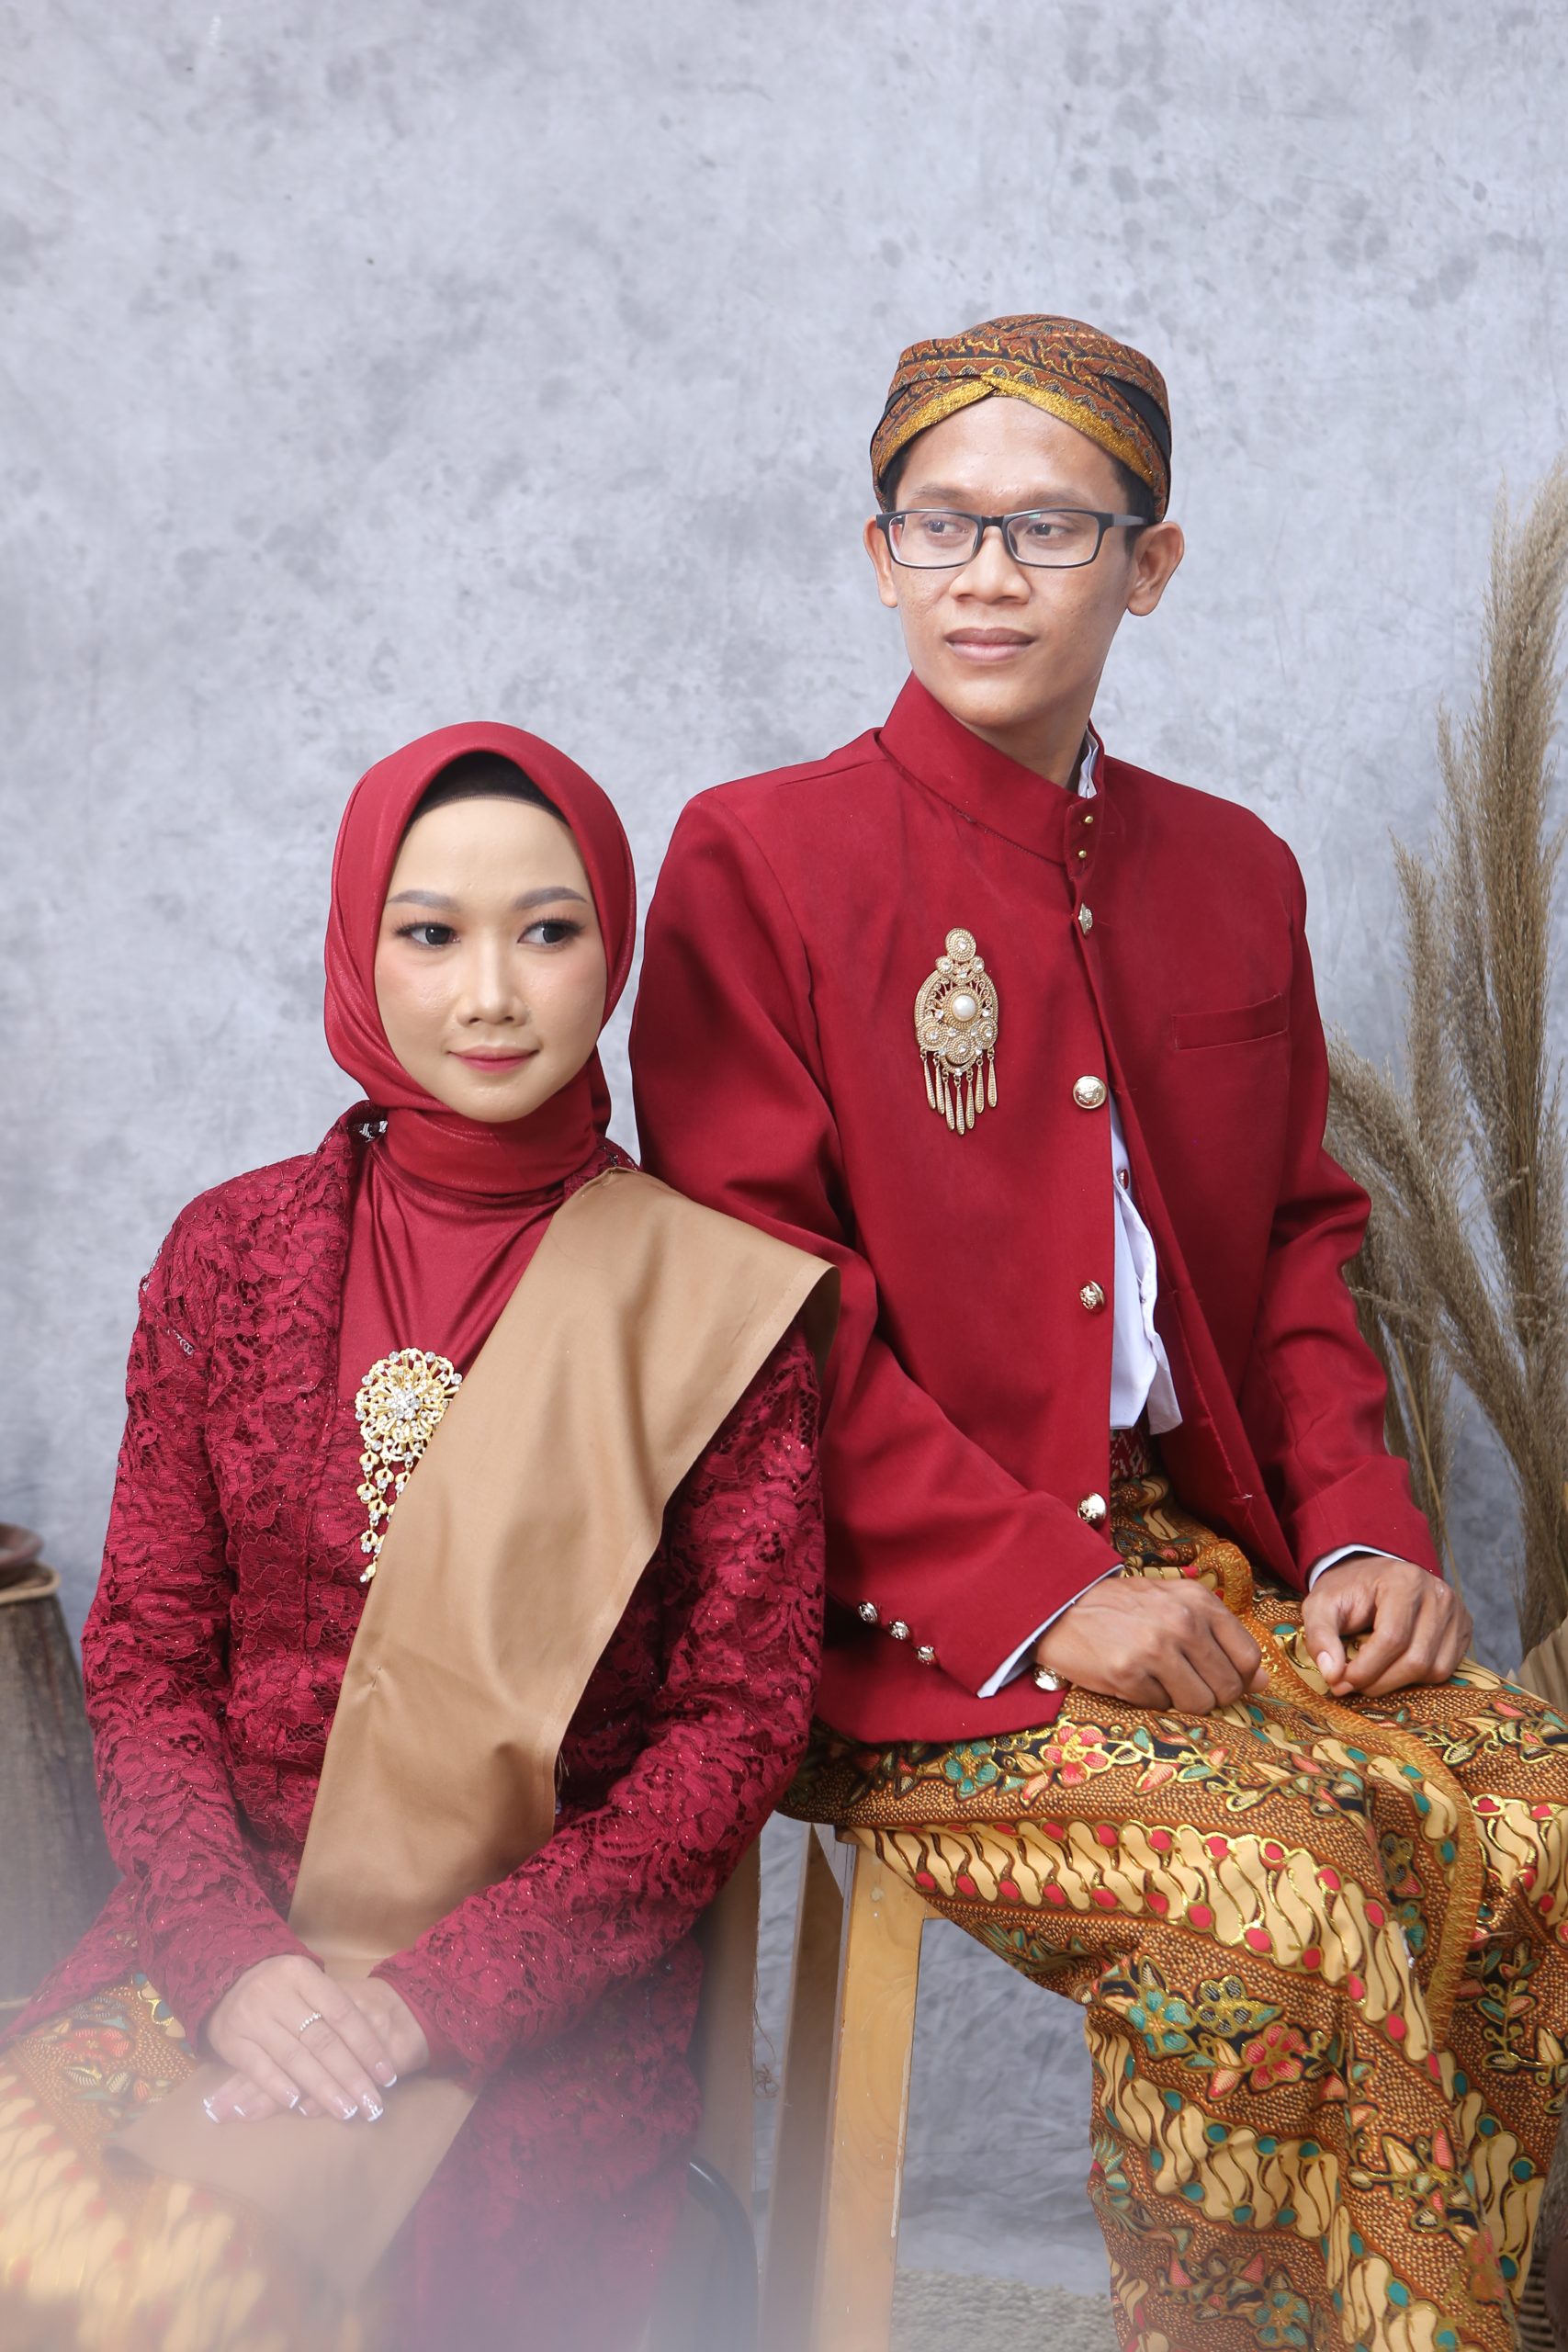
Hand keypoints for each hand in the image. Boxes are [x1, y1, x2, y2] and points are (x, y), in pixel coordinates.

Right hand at [203, 1956, 428, 2125]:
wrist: (224, 1976)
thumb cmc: (281, 1985)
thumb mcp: (307, 1981)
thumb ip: (333, 2008)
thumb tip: (373, 2052)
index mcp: (302, 1974)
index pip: (342, 2013)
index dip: (367, 2045)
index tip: (386, 2074)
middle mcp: (277, 1994)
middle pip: (322, 2040)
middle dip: (351, 2076)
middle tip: (371, 2104)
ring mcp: (252, 2017)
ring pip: (295, 2058)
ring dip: (322, 2088)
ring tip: (346, 2110)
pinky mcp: (231, 2040)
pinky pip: (258, 2067)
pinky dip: (279, 2086)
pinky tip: (298, 2103)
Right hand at [1034, 1577, 1267, 1710]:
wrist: (1061, 1605)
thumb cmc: (1124, 1607)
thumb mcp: (1176, 1605)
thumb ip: (1220, 1637)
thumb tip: (1263, 1681)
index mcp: (1199, 1601)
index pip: (1248, 1657)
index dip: (1240, 1678)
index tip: (1220, 1679)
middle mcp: (1182, 1622)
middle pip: (1227, 1687)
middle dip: (1211, 1695)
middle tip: (1185, 1683)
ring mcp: (1155, 1649)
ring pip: (1199, 1704)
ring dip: (1182, 1701)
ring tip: (1158, 1680)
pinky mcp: (1128, 1674)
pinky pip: (1160, 1707)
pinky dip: (1149, 1700)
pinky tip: (1132, 1678)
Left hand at [1301, 1553, 1470, 1697]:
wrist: (1373, 1575)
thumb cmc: (1348, 1590)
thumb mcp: (1321, 1605)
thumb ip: (1321, 1636)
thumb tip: (1333, 1675)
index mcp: (1403, 1580)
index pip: (1392, 1638)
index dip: (1366, 1669)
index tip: (1341, 1683)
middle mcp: (1438, 1594)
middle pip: (1415, 1658)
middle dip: (1379, 1682)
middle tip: (1352, 1685)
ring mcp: (1455, 1612)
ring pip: (1433, 1669)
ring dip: (1398, 1683)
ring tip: (1372, 1675)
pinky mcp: (1463, 1628)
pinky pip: (1446, 1669)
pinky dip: (1418, 1678)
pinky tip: (1395, 1668)